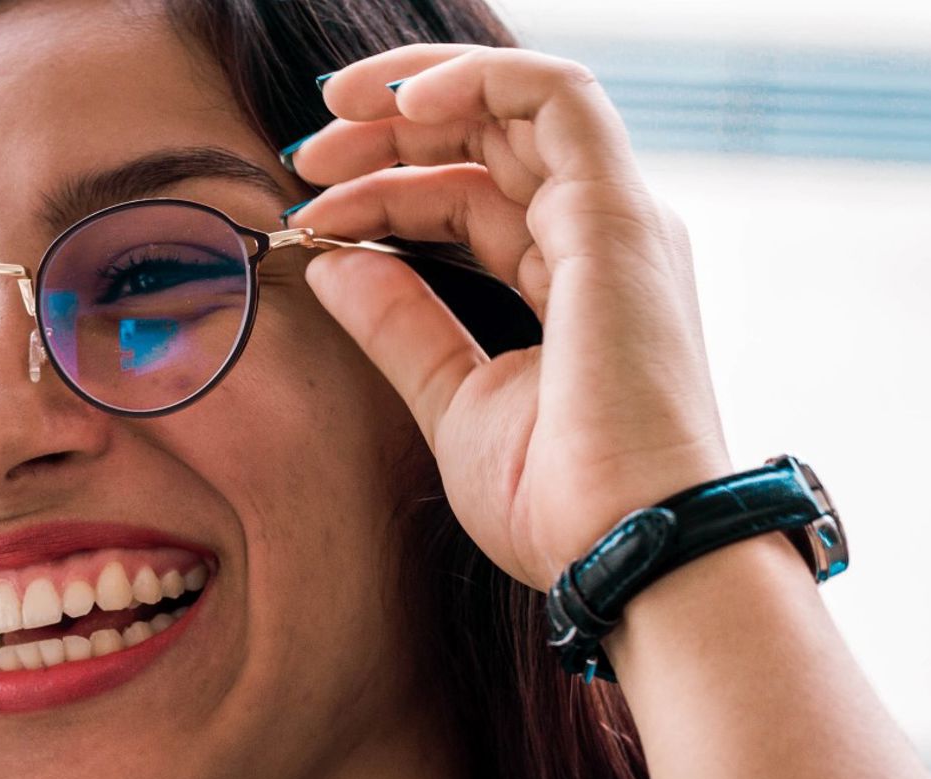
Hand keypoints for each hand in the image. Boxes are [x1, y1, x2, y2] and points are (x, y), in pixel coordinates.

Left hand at [287, 43, 733, 590]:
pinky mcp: (617, 217)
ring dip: (419, 94)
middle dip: (388, 132)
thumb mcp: (452, 400)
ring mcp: (615, 222)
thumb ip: (399, 324)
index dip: (382, 192)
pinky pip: (556, 96)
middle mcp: (599, 238)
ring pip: (518, 104)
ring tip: (333, 111)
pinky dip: (478, 77)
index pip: (466, 197)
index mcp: (568, 280)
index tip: (306, 217)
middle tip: (305, 154)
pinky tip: (399, 100)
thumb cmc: (558, 503)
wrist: (626, 550)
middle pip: (488, 141)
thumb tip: (331, 261)